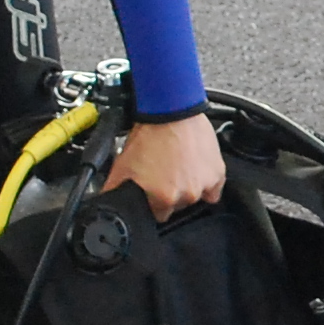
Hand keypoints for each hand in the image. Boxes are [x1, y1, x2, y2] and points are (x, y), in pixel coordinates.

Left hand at [103, 111, 226, 217]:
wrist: (171, 109)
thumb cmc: (150, 133)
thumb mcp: (123, 163)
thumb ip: (114, 189)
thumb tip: (105, 203)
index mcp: (163, 197)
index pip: (159, 215)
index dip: (154, 202)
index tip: (153, 191)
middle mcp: (186, 194)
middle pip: (177, 206)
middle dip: (171, 193)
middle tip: (164, 173)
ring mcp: (204, 184)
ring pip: (195, 198)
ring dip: (188, 187)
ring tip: (179, 167)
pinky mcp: (218, 173)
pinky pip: (214, 190)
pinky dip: (206, 183)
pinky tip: (195, 169)